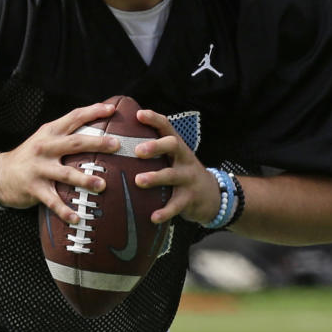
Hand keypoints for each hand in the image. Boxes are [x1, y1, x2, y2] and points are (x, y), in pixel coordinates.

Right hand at [0, 102, 120, 223]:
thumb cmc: (29, 157)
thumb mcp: (43, 139)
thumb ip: (65, 135)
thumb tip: (97, 133)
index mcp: (50, 133)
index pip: (73, 117)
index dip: (93, 111)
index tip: (111, 109)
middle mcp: (45, 148)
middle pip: (75, 143)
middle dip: (97, 143)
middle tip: (116, 145)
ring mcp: (39, 169)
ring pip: (66, 173)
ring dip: (85, 179)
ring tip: (102, 185)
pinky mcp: (35, 188)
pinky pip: (53, 201)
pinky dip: (65, 211)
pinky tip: (77, 218)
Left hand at [133, 109, 223, 224]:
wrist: (212, 195)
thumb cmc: (182, 174)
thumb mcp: (173, 159)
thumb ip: (154, 151)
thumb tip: (119, 142)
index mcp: (177, 147)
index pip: (167, 127)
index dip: (154, 119)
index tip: (139, 115)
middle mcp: (184, 159)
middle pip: (173, 145)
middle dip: (156, 146)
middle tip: (137, 150)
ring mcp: (188, 178)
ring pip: (172, 175)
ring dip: (156, 177)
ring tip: (139, 180)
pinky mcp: (190, 198)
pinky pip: (176, 205)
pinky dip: (165, 211)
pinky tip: (153, 217)